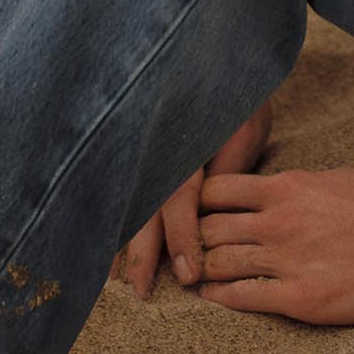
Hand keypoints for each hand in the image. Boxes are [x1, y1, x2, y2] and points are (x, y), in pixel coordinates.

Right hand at [109, 98, 273, 298]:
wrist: (218, 62)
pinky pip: (126, 196)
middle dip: (141, 251)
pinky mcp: (135, 155)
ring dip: (123, 243)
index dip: (183, 236)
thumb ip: (226, 169)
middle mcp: (156, 148)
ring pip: (129, 203)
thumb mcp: (243, 131)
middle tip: (139, 291)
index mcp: (184, 142)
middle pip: (145, 205)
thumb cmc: (236, 101)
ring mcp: (142, 150)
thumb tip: (210, 217)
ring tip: (116, 280)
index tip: (188, 274)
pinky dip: (119, 224)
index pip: (180, 197)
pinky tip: (111, 251)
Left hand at [191, 165, 353, 325]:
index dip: (202, 202)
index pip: (216, 190)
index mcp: (285, 188)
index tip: (199, 212)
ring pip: (218, 263)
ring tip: (198, 275)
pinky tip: (213, 298)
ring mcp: (285, 261)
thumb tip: (274, 192)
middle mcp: (277, 222)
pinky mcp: (298, 298)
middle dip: (196, 238)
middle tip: (192, 249)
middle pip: (208, 228)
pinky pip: (241, 298)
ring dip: (205, 270)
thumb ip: (296, 187)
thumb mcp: (334, 178)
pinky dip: (220, 298)